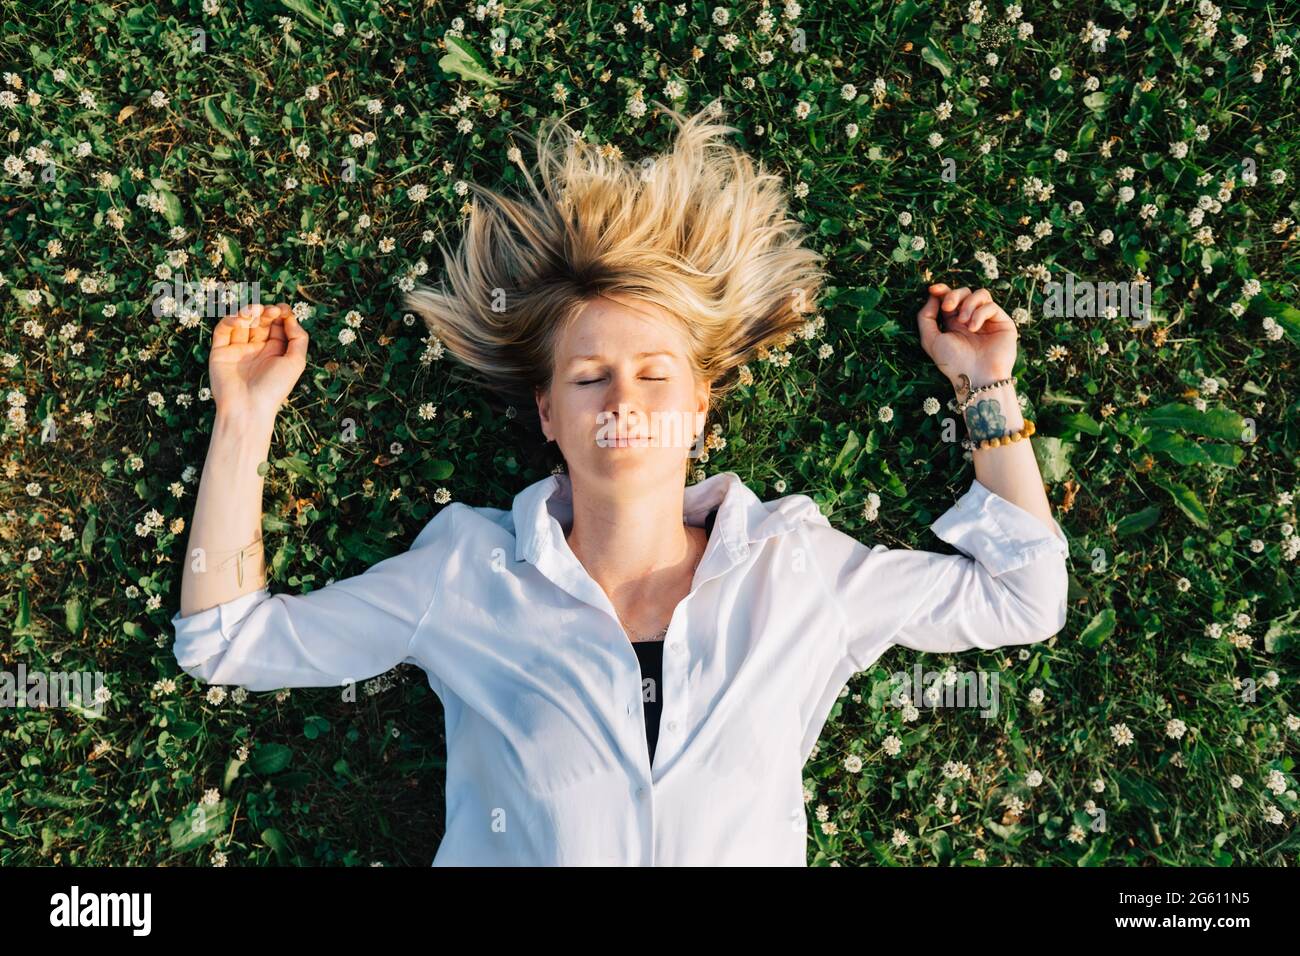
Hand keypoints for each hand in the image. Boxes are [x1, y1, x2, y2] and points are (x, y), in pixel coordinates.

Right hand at [209, 302, 309, 423]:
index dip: (280, 314)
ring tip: (255, 311)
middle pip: (260, 321)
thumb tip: (290, 317)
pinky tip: (241, 319)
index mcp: (275, 352)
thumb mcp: (296, 362)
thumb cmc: (275, 388)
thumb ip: (298, 338)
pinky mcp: (220, 351)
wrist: (248, 407)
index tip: (284, 309)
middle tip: (271, 310)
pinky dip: (230, 320)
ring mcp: (237, 349)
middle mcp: (256, 349)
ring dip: (248, 312)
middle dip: (266, 312)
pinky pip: (223, 330)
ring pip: (241, 322)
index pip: (277, 326)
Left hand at [916, 284, 1017, 391]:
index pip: (950, 298)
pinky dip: (980, 313)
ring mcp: (988, 320)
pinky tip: (974, 328)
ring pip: (980, 294)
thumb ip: (926, 317)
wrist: (976, 377)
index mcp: (954, 322)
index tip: (933, 289)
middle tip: (948, 308)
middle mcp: (971, 319)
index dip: (942, 290)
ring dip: (968, 305)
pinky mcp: (1003, 322)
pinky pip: (991, 306)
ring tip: (963, 323)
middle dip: (954, 295)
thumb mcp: (931, 340)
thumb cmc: (953, 362)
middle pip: (964, 292)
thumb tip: (932, 295)